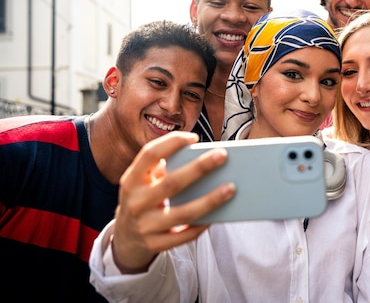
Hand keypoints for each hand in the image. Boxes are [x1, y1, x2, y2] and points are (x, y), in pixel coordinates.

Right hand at [110, 131, 235, 273]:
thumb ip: (162, 168)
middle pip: (172, 183)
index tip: (194, 137)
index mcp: (131, 180)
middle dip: (199, 168)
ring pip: (184, 213)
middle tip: (223, 155)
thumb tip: (202, 156)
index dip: (172, 143)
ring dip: (210, 200)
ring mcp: (145, 226)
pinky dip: (203, 224)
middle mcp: (135, 202)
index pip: (150, 154)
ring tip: (231, 188)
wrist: (125, 238)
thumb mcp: (143, 182)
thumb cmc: (143, 199)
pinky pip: (185, 235)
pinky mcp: (155, 245)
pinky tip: (220, 213)